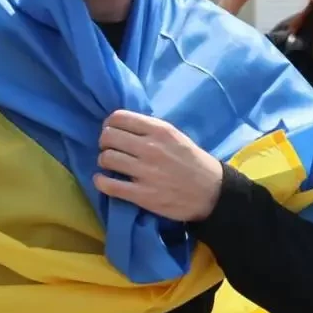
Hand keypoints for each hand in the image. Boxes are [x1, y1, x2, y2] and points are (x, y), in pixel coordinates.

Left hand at [92, 110, 222, 221]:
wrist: (211, 193)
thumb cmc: (192, 161)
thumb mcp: (175, 136)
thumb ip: (151, 129)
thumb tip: (124, 126)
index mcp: (159, 130)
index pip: (119, 117)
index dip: (110, 124)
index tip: (111, 131)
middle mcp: (150, 148)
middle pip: (109, 136)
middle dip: (104, 142)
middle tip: (109, 148)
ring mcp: (145, 172)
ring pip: (107, 158)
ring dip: (104, 160)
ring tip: (109, 164)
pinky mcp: (142, 195)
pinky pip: (110, 185)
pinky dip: (101, 181)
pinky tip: (102, 180)